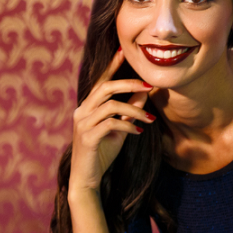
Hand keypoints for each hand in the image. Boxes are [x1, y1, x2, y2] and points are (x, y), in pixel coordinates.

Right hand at [69, 48, 154, 194]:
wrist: (86, 180)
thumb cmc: (101, 154)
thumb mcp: (118, 130)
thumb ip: (128, 111)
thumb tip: (143, 92)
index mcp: (87, 107)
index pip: (100, 81)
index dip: (112, 66)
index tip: (124, 51)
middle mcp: (81, 111)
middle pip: (105, 88)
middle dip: (129, 84)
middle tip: (150, 85)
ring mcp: (82, 124)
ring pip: (111, 105)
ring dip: (134, 109)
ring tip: (150, 118)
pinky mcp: (87, 137)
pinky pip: (111, 124)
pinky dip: (128, 126)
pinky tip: (139, 132)